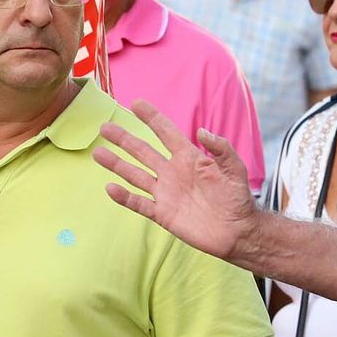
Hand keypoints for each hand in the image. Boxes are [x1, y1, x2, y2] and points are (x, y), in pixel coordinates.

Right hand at [92, 100, 260, 262]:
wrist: (238, 232)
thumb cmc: (238, 198)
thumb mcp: (235, 169)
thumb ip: (221, 149)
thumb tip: (202, 131)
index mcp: (189, 158)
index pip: (166, 132)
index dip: (151, 117)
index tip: (135, 104)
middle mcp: (173, 172)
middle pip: (143, 151)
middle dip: (124, 139)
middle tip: (104, 127)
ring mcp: (166, 193)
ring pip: (135, 175)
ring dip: (117, 164)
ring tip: (98, 153)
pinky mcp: (163, 214)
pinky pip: (139, 203)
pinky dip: (124, 197)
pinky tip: (110, 188)